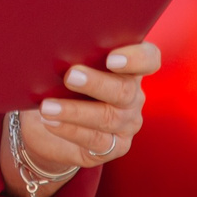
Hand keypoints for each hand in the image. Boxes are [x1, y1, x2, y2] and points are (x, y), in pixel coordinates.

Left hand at [10, 41, 161, 181]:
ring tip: (48, 106)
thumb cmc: (61, 88)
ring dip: (75, 111)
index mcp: (129, 69)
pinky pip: (96, 140)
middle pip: (125, 90)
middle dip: (96, 83)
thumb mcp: (68, 70)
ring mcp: (126, 124)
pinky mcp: (114, 147)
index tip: (111, 58)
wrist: (48, 129)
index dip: (136, 58)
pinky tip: (51, 122)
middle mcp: (133, 96)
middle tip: (70, 76)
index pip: (148, 59)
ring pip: (108, 117)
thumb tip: (55, 49)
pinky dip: (70, 130)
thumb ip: (74, 58)